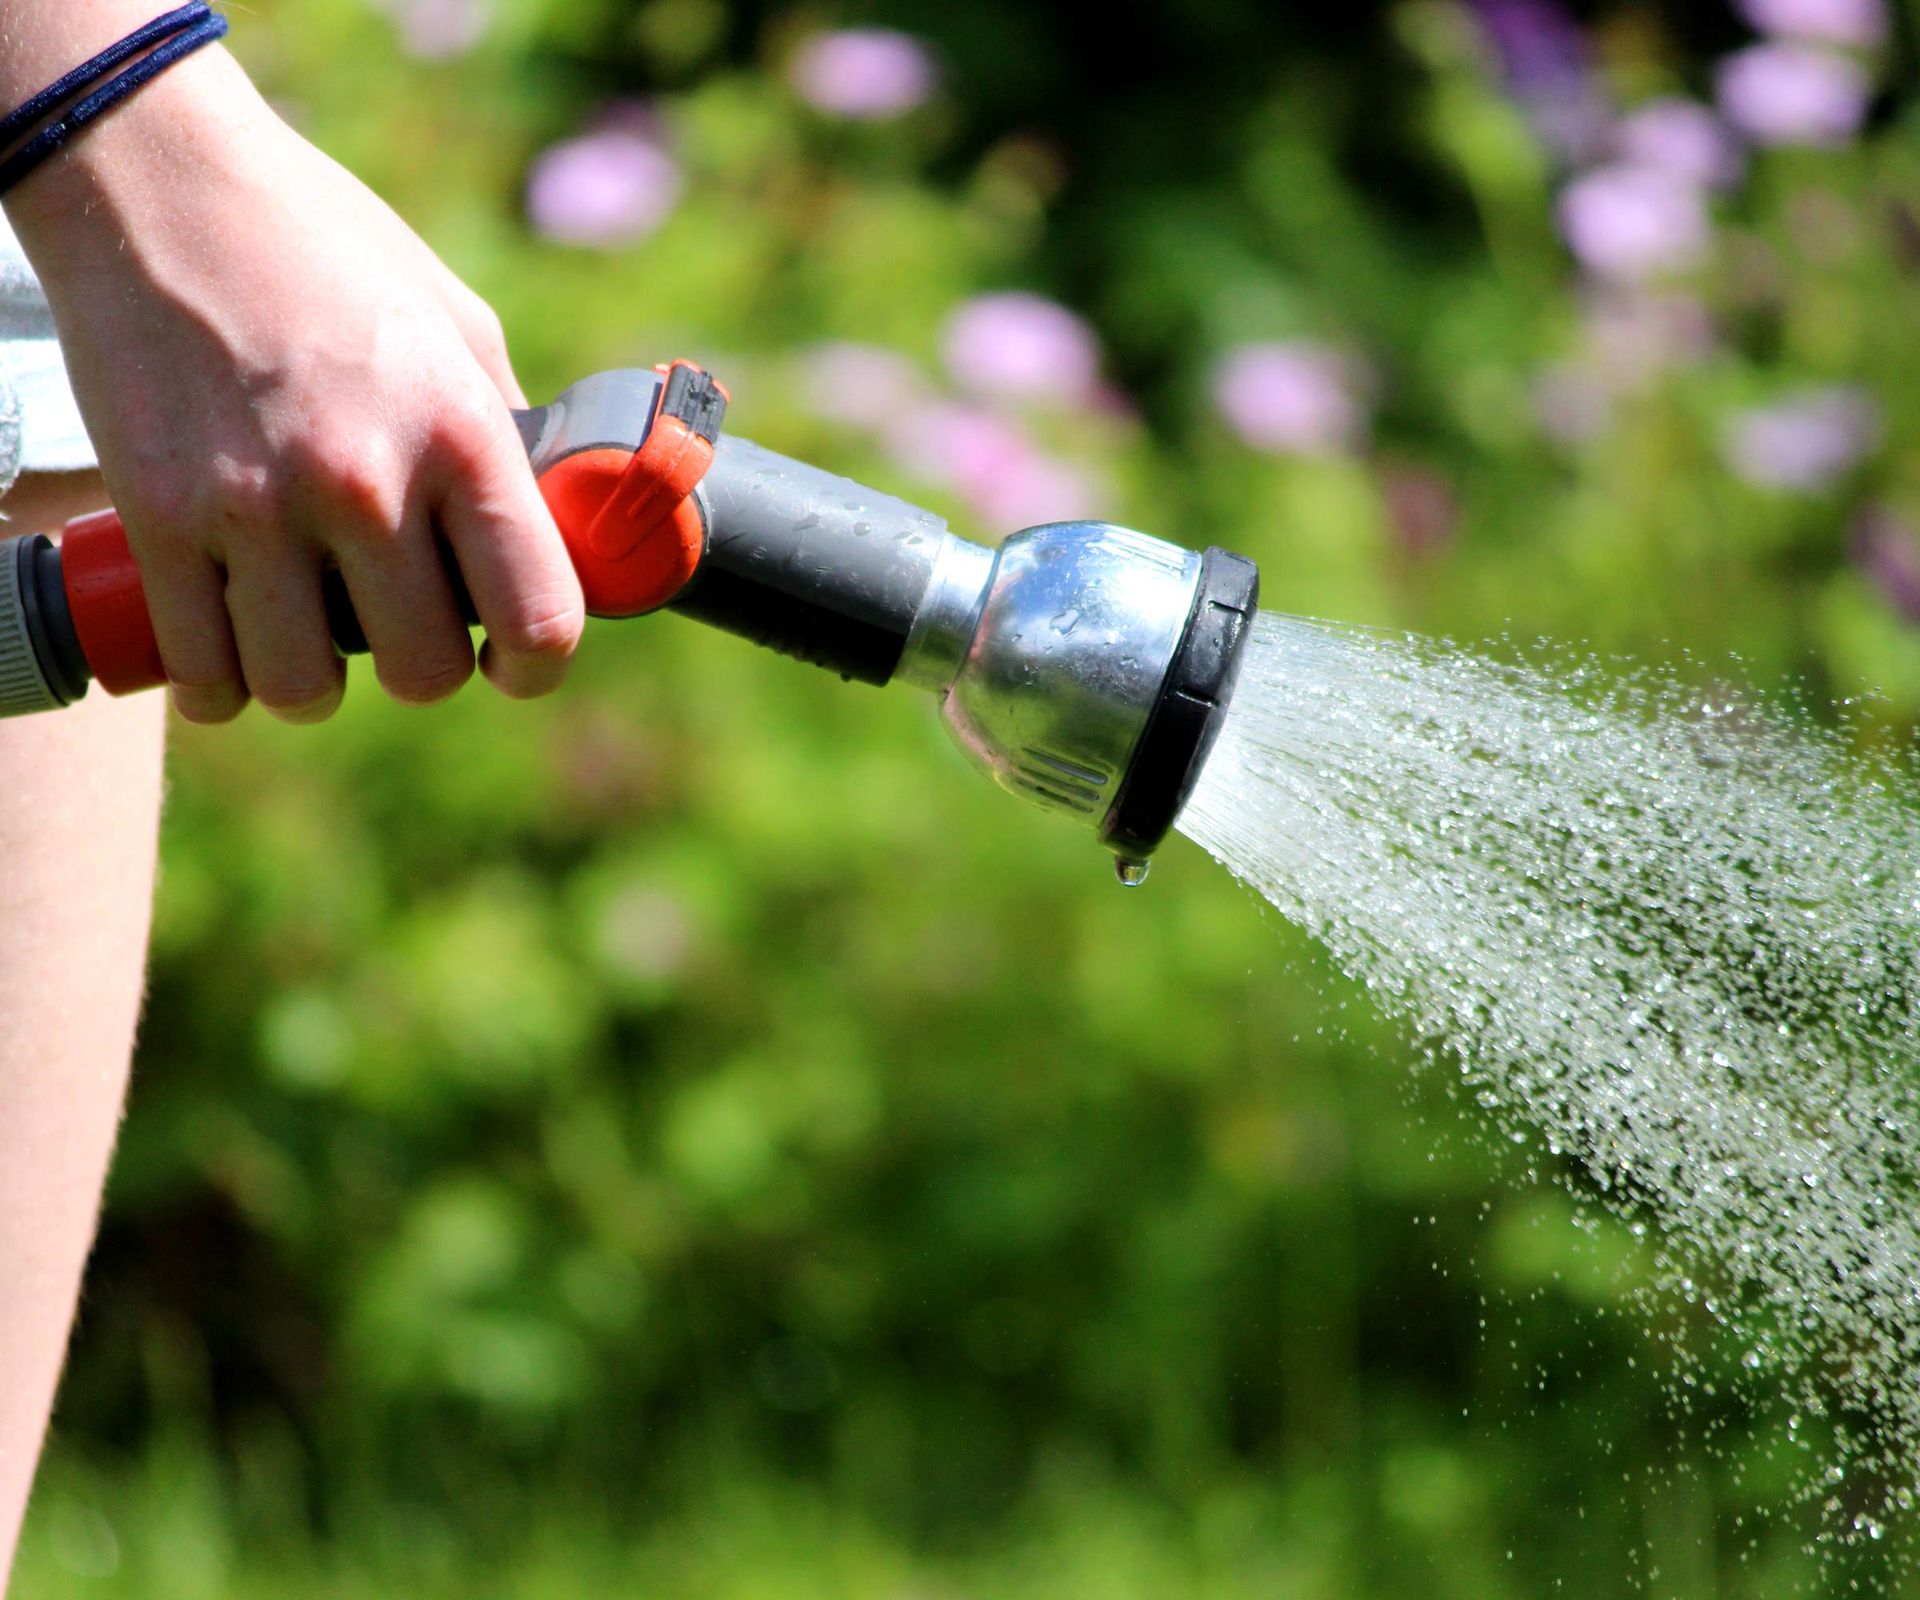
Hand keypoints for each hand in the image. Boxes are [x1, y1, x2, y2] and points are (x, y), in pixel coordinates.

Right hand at [3, 47, 583, 722]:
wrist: (159, 183)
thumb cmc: (328, 249)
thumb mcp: (457, 324)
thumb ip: (505, 432)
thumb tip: (553, 526)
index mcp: (461, 434)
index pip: (539, 616)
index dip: (536, 666)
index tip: (512, 664)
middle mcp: (365, 480)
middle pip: (425, 673)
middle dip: (422, 663)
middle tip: (398, 622)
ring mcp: (255, 507)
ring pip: (306, 690)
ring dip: (315, 680)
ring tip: (308, 633)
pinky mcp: (158, 519)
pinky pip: (204, 669)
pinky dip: (220, 681)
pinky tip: (232, 646)